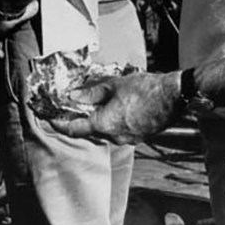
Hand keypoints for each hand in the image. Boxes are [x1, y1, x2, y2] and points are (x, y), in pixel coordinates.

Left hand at [47, 70, 180, 144]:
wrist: (175, 96)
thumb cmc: (146, 89)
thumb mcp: (114, 85)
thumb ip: (91, 92)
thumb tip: (73, 96)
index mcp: (105, 124)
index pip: (74, 129)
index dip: (59, 124)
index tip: (49, 119)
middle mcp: (114, 137)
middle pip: (88, 131)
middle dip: (78, 120)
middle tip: (69, 107)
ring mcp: (128, 138)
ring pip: (103, 131)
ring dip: (95, 120)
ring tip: (90, 104)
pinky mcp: (138, 136)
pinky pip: (117, 131)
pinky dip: (109, 121)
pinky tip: (111, 108)